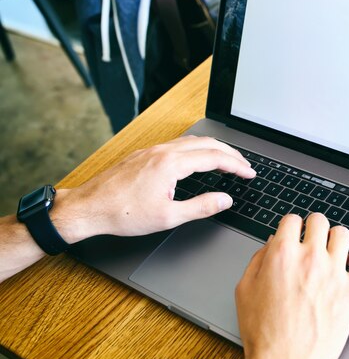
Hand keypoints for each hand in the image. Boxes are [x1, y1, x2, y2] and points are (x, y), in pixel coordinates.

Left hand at [52, 136, 255, 242]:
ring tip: (227, 160)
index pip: (215, 158)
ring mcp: (152, 150)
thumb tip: (224, 200)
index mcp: (171, 164)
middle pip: (207, 143)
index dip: (236, 165)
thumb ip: (201, 207)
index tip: (249, 173)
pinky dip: (197, 148)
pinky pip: (178, 144)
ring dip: (214, 148)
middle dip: (230, 153)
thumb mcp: (168, 217)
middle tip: (245, 166)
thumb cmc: (123, 213)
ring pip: (192, 141)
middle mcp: (163, 151)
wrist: (88, 207)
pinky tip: (197, 159)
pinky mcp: (144, 154)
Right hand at [236, 213, 348, 358]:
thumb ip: (258, 260)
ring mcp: (334, 273)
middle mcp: (310, 258)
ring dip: (335, 240)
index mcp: (282, 254)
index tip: (293, 234)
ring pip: (343, 234)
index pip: (292, 219)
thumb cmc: (264, 333)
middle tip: (312, 240)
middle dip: (313, 228)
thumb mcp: (245, 290)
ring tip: (332, 251)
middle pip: (319, 221)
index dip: (291, 227)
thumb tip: (272, 243)